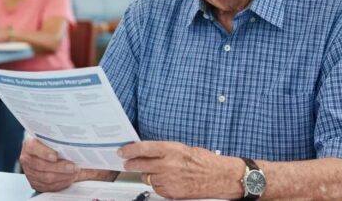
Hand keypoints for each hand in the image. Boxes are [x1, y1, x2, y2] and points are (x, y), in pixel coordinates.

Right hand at [19, 138, 78, 192]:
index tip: (55, 156)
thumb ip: (64, 144)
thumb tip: (84, 149)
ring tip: (75, 173)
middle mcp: (27, 159)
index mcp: (29, 145)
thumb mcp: (52, 141)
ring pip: (46, 177)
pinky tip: (70, 179)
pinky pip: (48, 187)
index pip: (34, 148)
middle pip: (42, 165)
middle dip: (60, 167)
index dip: (44, 152)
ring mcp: (30, 172)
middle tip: (73, 167)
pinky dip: (61, 183)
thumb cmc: (47, 145)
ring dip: (63, 176)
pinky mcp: (35, 183)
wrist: (40, 154)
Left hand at [118, 141, 242, 199]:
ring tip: (162, 172)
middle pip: (139, 165)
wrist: (219, 177)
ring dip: (149, 175)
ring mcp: (168, 180)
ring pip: (147, 178)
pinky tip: (168, 181)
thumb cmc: (203, 161)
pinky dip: (159, 185)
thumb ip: (163, 151)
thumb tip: (147, 152)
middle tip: (128, 163)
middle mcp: (167, 164)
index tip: (122, 152)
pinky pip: (157, 188)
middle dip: (131, 164)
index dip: (129, 150)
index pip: (143, 149)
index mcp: (171, 150)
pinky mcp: (171, 193)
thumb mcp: (182, 148)